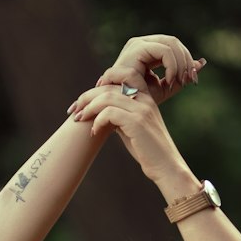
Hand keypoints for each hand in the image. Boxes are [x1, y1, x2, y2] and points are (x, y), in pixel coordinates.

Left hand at [67, 79, 190, 184]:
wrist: (166, 167)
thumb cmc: (147, 150)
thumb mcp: (132, 127)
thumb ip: (120, 115)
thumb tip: (100, 111)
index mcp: (145, 97)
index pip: (123, 73)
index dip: (102, 81)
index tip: (88, 97)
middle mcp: (144, 99)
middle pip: (109, 86)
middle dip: (87, 96)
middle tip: (74, 109)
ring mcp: (142, 109)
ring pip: (107, 97)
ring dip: (89, 108)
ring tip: (79, 119)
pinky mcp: (137, 122)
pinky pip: (109, 113)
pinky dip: (97, 121)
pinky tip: (94, 131)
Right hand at [97, 34, 206, 105]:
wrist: (119, 111)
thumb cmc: (138, 102)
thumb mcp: (166, 87)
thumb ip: (182, 75)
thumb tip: (202, 63)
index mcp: (147, 50)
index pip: (175, 45)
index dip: (187, 60)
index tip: (193, 80)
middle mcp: (141, 43)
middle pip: (174, 41)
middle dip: (186, 61)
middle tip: (190, 80)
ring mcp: (136, 45)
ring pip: (171, 43)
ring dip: (181, 63)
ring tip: (179, 82)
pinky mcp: (135, 51)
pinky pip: (163, 51)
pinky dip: (172, 65)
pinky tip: (171, 81)